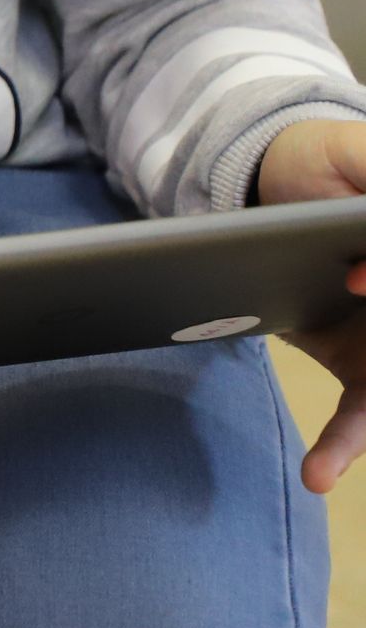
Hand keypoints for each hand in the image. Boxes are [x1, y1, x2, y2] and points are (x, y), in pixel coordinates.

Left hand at [262, 117, 365, 491]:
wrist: (271, 184)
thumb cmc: (324, 161)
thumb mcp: (354, 152)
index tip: (355, 278)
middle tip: (352, 345)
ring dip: (360, 436)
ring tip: (323, 472)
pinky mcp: (362, 371)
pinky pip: (361, 416)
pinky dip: (342, 446)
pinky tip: (317, 475)